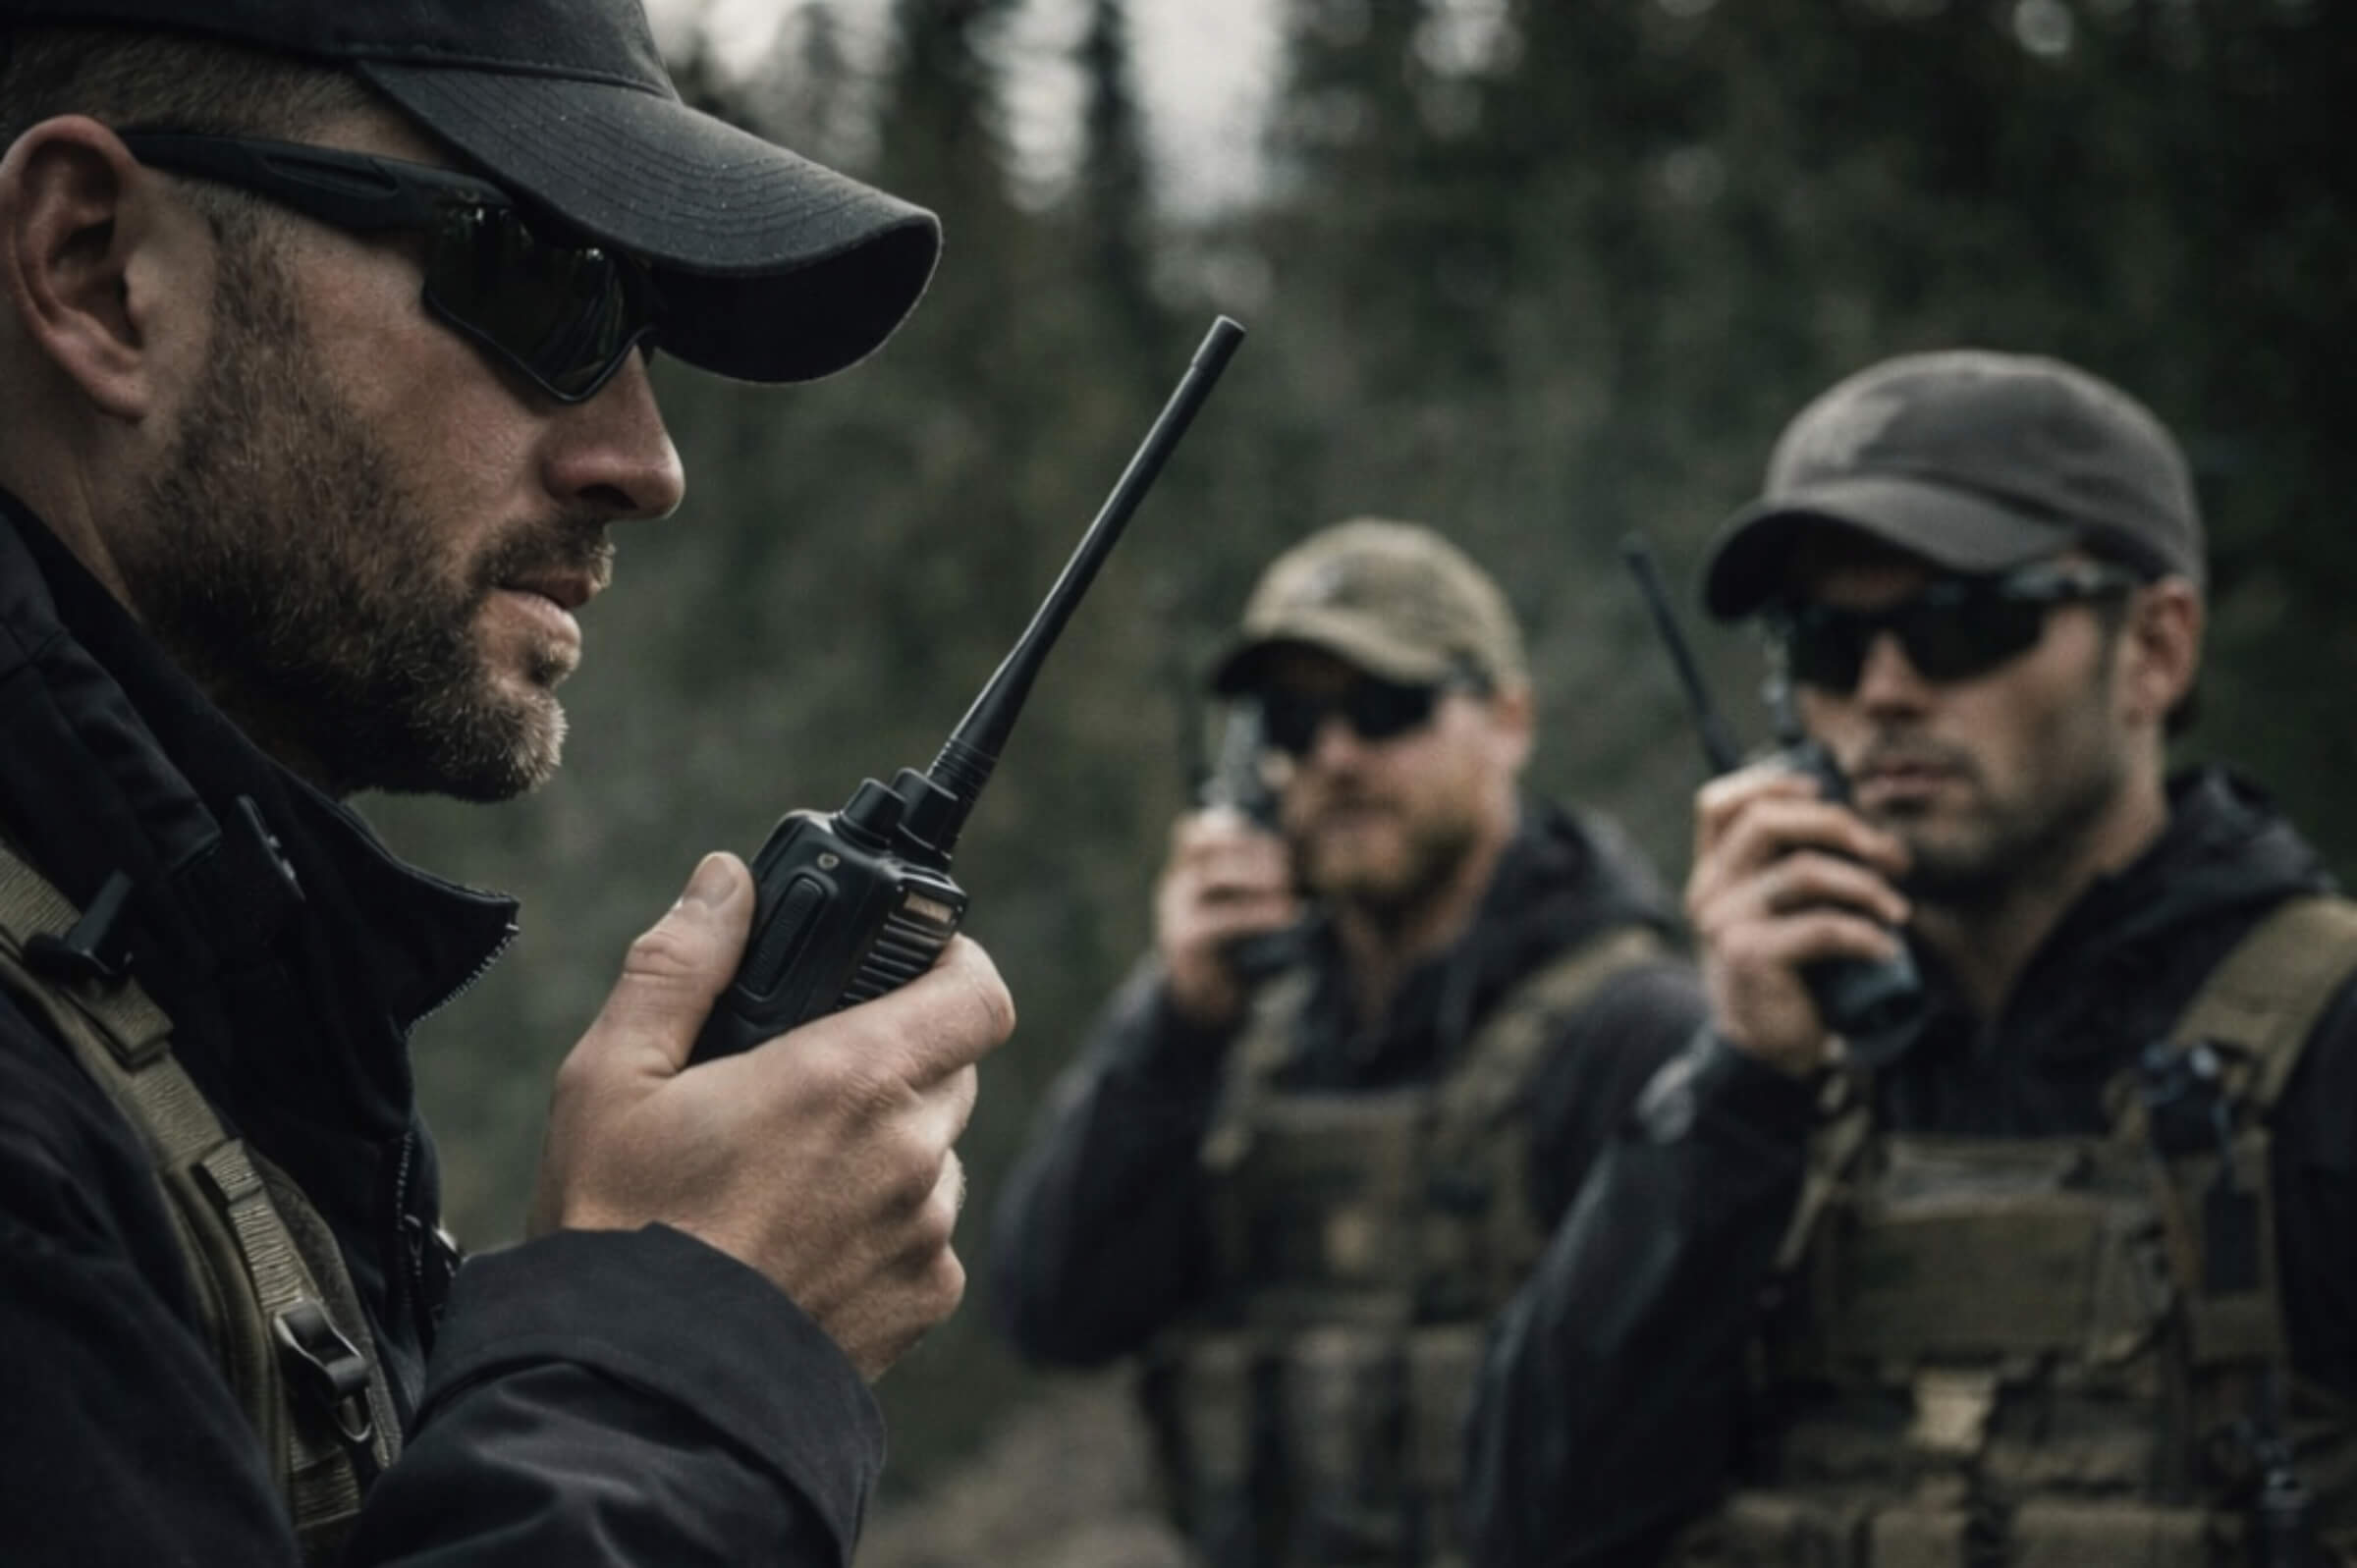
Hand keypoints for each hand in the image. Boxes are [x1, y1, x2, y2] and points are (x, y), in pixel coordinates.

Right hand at [529, 852, 1015, 1380]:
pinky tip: (799, 1244)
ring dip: (888, 1146)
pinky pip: (926, 1236)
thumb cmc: (615, 1231)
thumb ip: (681, 963)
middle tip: (805, 1074)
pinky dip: (884, 1227)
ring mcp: (926, 1235)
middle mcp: (913, 1153)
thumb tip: (728, 880)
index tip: (906, 965)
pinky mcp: (924, 1304)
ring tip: (787, 1174)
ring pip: (936, 1154)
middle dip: (892, 1055)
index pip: (977, 992)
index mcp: (851, 1079)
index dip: (952, 966)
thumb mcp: (613, 1077)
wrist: (632, 1400)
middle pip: (948, 1068)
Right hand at [1153, 806, 1299, 1028]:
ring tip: (1288, 884)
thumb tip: (1307, 857)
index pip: (1195, 831)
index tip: (1271, 837)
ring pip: (1212, 875)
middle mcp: (1176, 883)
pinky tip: (1286, 914)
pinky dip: (1257, 913)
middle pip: (1204, 843)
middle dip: (1252, 846)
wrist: (1203, 997)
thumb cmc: (1232, 942)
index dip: (1231, 826)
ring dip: (1255, 874)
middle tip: (1289, 862)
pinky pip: (1221, 919)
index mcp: (1188, 869)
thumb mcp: (1238, 904)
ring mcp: (1176, 911)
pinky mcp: (1186, 941)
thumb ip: (1257, 879)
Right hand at [1686, 762, 1910, 1076]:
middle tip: (1889, 855)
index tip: (1822, 791)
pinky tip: (1886, 950)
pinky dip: (1867, 935)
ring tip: (1898, 912)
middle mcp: (1710, 891)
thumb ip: (1794, 870)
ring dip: (1867, 886)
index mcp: (1714, 874)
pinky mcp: (1749, 955)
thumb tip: (1861, 826)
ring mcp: (1724, 922)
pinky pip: (1822, 927)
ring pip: (1805, 872)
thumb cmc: (1792, 977)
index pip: (1718, 805)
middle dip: (1838, 825)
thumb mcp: (1783, 916)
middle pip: (1767, 821)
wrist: (1770, 1053)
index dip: (1769, 784)